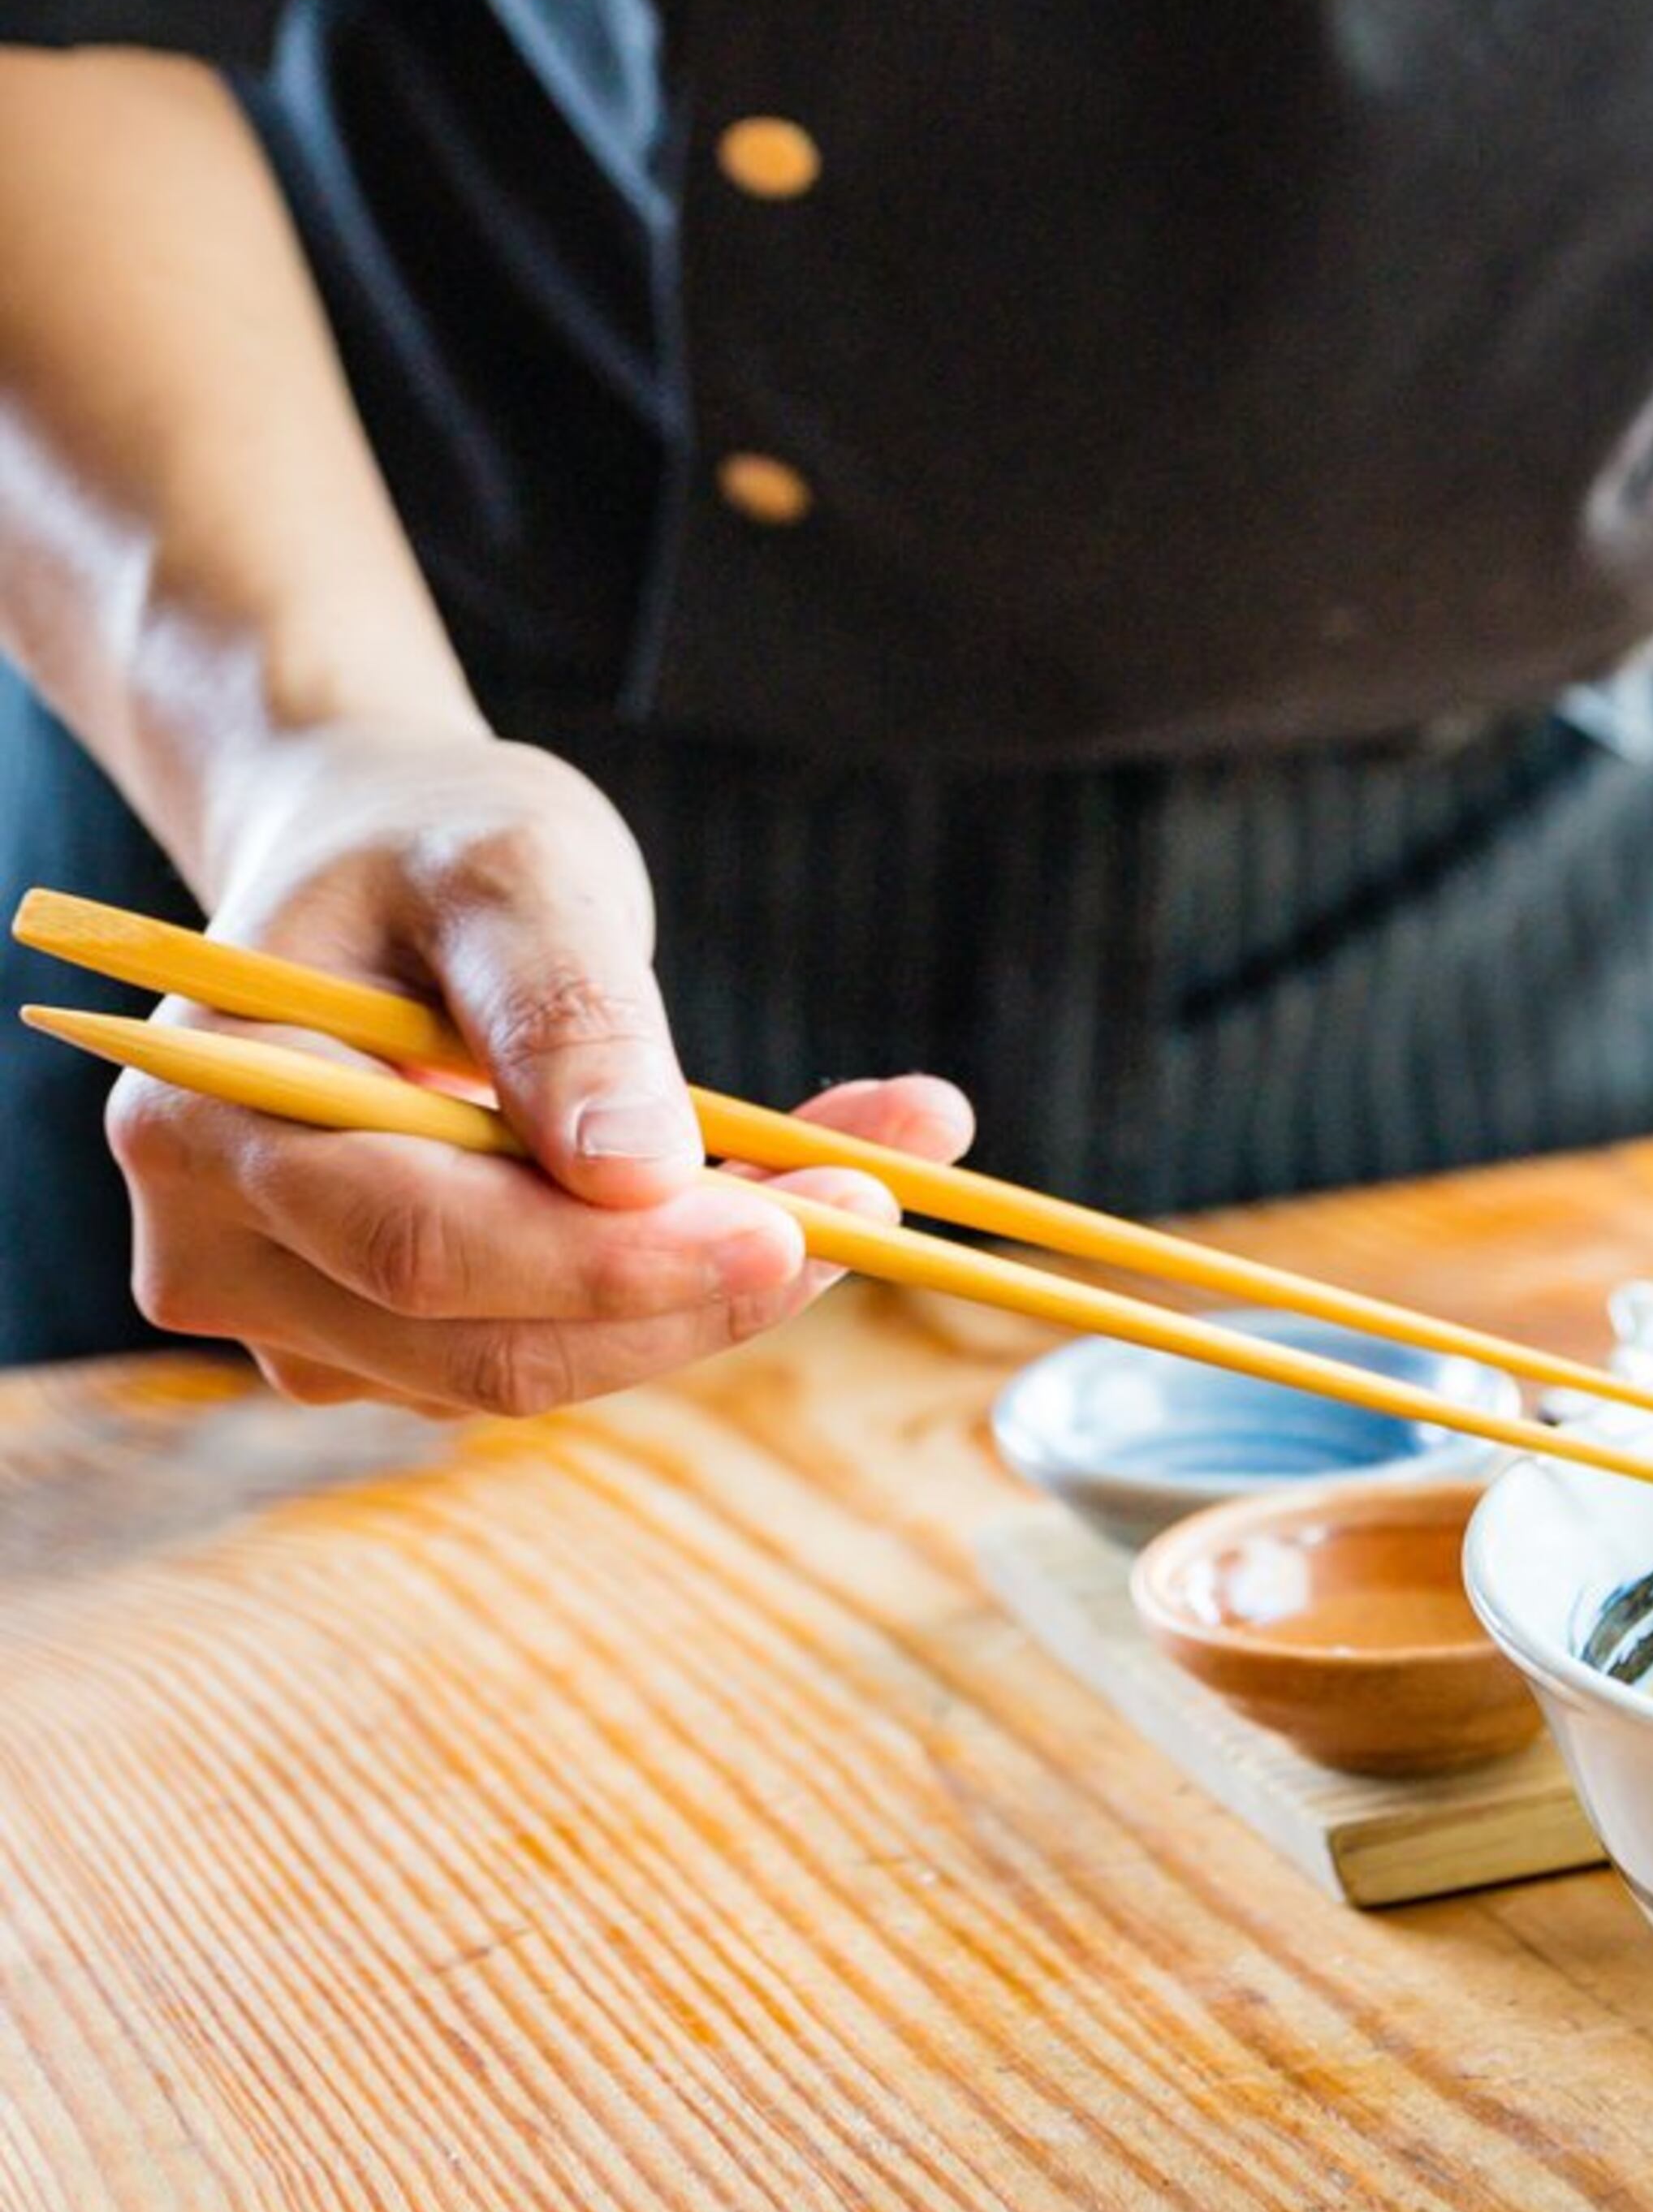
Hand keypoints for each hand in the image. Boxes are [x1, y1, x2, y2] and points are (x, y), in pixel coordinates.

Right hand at [110, 723, 972, 1413]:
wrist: (381, 860)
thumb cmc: (434, 843)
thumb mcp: (509, 866)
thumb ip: (562, 1008)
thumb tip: (635, 1171)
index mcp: (210, 1118)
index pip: (423, 1242)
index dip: (614, 1259)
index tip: (798, 1223)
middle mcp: (214, 1248)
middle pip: (480, 1342)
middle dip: (693, 1287)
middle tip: (884, 1200)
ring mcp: (293, 1313)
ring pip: (528, 1368)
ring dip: (710, 1289)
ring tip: (876, 1162)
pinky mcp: (378, 1340)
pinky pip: (545, 1347)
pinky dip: (677, 1285)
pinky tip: (787, 1191)